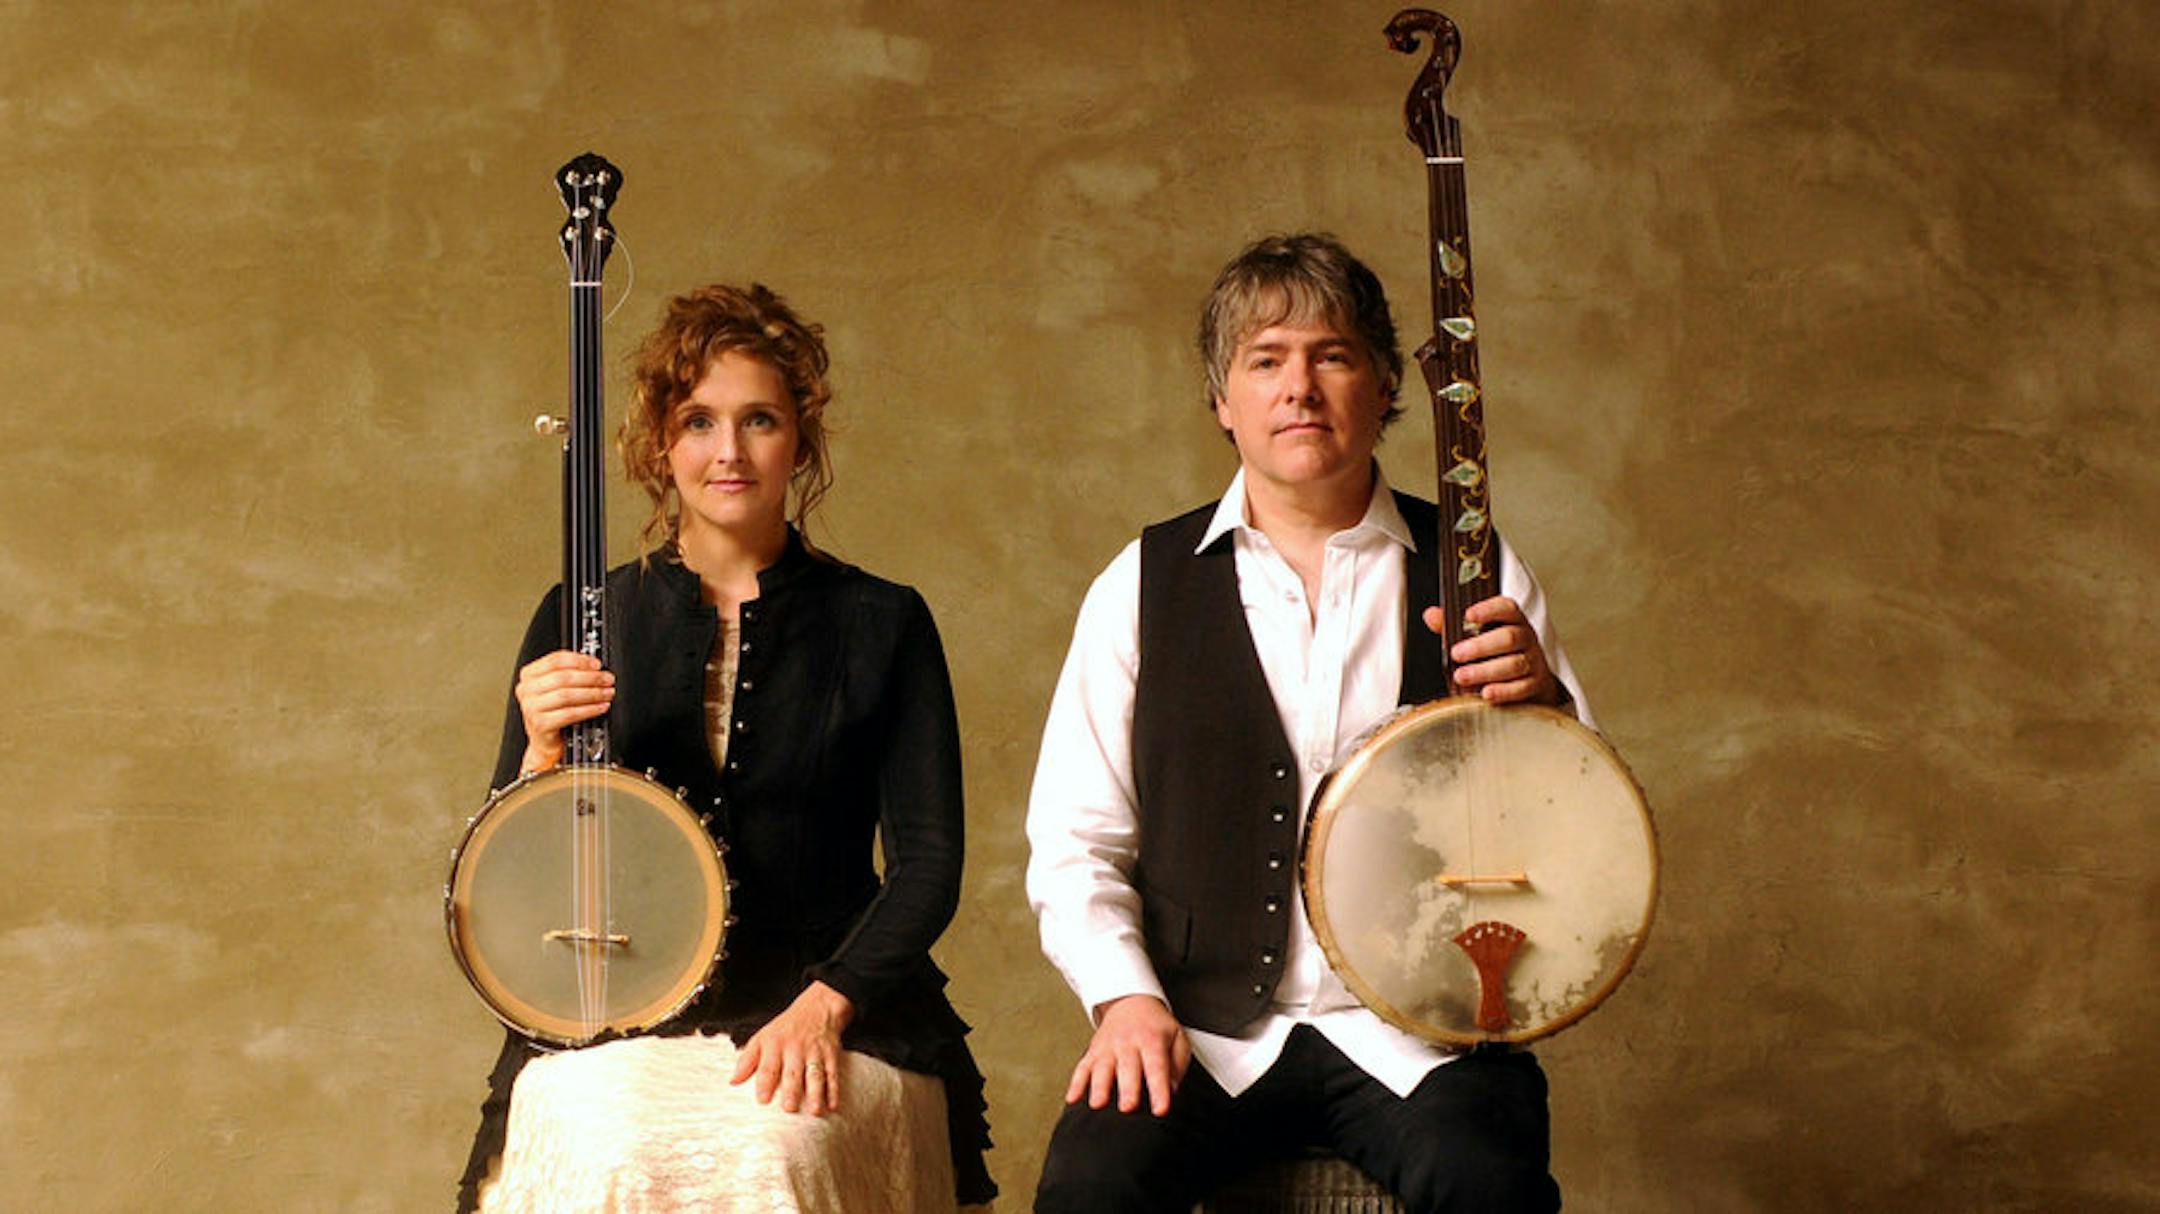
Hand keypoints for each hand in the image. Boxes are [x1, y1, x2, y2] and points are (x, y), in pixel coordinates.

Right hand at [513, 650, 613, 772]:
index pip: (555, 660)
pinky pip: (569, 714)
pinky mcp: (540, 724)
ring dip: (592, 693)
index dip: (579, 660)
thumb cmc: (553, 712)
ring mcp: (531, 708)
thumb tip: (594, 666)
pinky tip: (600, 707)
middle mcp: (527, 690)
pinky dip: (589, 710)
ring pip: (566, 695)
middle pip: (562, 677)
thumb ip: (569, 673)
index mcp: (529, 675)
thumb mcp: (556, 688)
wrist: (545, 742)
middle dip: (590, 677)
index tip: (597, 664)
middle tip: (607, 679)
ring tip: (606, 693)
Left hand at [730, 980, 854, 1115]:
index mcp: (775, 1045)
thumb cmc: (785, 1029)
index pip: (768, 1067)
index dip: (765, 1083)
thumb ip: (747, 1060)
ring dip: (816, 1093)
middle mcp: (795, 1049)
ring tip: (814, 1111)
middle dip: (792, 1091)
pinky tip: (832, 1105)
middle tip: (789, 1108)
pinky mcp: (831, 1056)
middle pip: (793, 1073)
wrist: (818, 1008)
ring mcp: (815, 1053)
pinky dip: (834, 1090)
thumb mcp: (762, 1037)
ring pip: (815, 1075)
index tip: (763, 1100)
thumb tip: (733, 1082)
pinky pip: (833, 1075)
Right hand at [1066, 994, 1190, 1116]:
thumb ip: (1177, 1065)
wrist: (1130, 1002)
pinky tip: (1073, 1098)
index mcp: (1152, 1041)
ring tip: (1097, 1104)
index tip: (1160, 1109)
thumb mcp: (1177, 1038)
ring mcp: (1108, 1047)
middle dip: (1127, 1089)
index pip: (1157, 1067)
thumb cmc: (1156, 1027)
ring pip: (1102, 1068)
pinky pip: (1082, 1068)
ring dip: (1098, 1086)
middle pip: (1127, 1068)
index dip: (1159, 1089)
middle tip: (1128, 1108)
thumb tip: (1171, 1089)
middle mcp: (1128, 1043)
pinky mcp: (1093, 1052)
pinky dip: (1076, 1083)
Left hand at [1425, 597, 1559, 705]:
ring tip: (1461, 676)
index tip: (1468, 615)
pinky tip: (1486, 693)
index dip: (1488, 610)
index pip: (1505, 608)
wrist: (1530, 680)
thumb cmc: (1499, 652)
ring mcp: (1533, 660)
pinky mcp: (1535, 683)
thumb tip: (1431, 615)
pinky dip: (1503, 691)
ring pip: (1514, 664)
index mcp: (1512, 620)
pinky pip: (1522, 687)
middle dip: (1480, 646)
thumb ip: (1454, 625)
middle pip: (1509, 637)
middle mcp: (1525, 637)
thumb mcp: (1478, 635)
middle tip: (1456, 654)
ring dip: (1485, 671)